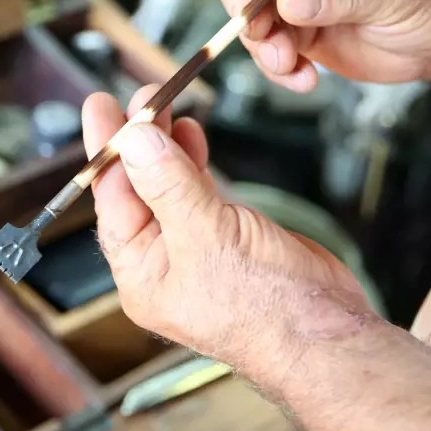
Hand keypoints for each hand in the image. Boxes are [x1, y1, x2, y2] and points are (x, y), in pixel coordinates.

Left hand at [82, 85, 377, 385]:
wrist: (329, 334)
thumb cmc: (268, 308)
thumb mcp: (207, 236)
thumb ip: (168, 184)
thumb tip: (134, 139)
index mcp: (142, 273)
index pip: (112, 199)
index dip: (107, 149)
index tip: (102, 107)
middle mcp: (162, 261)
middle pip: (137, 188)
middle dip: (136, 140)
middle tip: (138, 96)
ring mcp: (195, 248)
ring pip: (167, 184)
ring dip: (165, 144)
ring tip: (163, 104)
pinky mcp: (227, 236)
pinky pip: (197, 190)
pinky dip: (192, 160)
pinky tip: (190, 135)